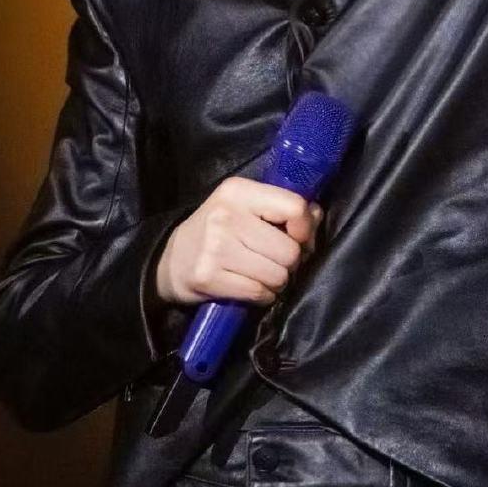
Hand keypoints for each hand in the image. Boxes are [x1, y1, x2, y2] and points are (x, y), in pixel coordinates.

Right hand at [156, 176, 322, 306]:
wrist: (170, 260)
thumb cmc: (217, 231)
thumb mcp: (245, 208)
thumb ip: (282, 208)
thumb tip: (316, 216)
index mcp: (238, 191)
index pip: (295, 207)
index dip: (305, 229)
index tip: (297, 238)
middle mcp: (226, 215)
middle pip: (289, 250)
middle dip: (290, 262)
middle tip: (275, 261)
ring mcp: (215, 247)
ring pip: (278, 275)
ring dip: (276, 281)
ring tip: (261, 274)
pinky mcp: (209, 276)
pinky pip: (259, 293)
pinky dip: (263, 296)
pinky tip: (250, 287)